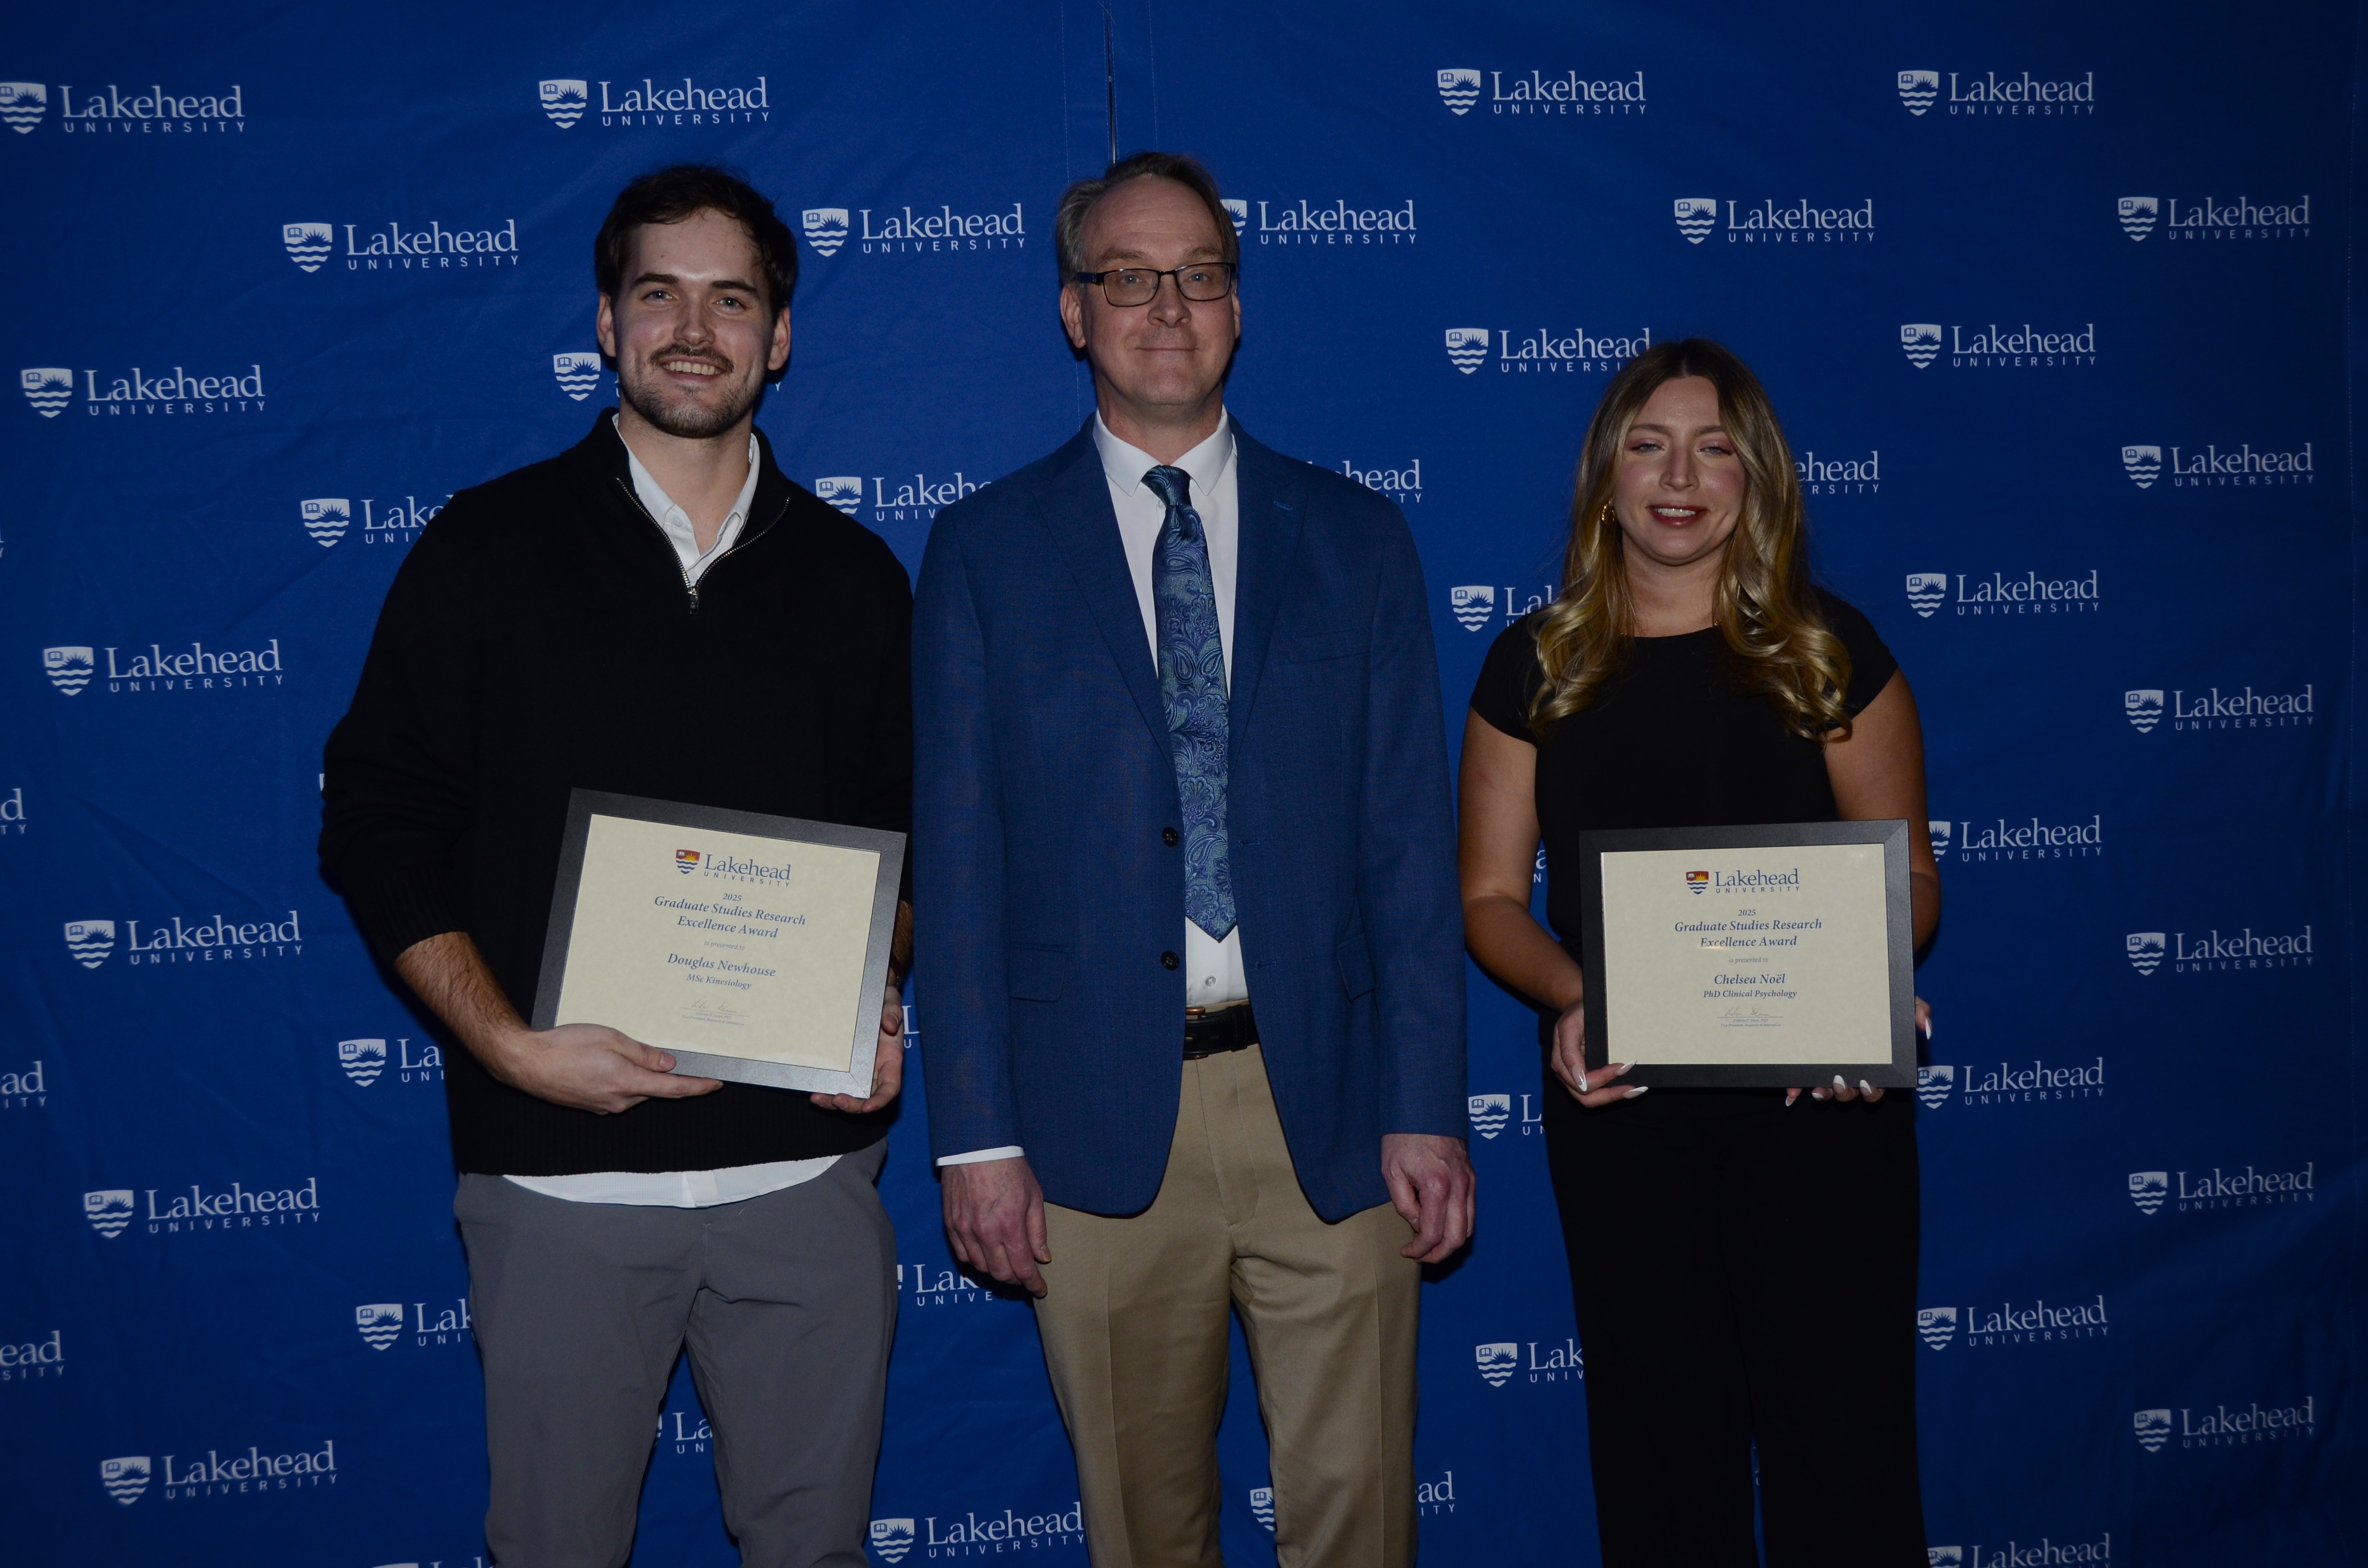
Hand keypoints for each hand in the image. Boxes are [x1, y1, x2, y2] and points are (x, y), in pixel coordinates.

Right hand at [480, 1022, 721, 1113]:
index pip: (674, 1089)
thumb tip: (669, 1064)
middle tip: (675, 1057)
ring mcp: (603, 1106)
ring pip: (635, 1092)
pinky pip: (617, 1094)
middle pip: (655, 1090)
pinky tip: (608, 1064)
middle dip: (666, 1077)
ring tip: (625, 1054)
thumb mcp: (611, 1039)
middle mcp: (618, 1101)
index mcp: (627, 1083)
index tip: (716, 1083)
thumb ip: (643, 1054)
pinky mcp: (591, 1106)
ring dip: (641, 1078)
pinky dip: (623, 1081)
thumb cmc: (564, 1046)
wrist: (526, 1063)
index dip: (698, 1087)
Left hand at [812, 988, 904, 1112]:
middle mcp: (875, 1070)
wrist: (866, 996)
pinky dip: (825, 1089)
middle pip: (866, 1098)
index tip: (868, 1107)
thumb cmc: (882, 1000)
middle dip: (853, 1105)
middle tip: (837, 1100)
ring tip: (817, 1098)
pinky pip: (835, 1082)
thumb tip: (889, 1024)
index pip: (890, 1087)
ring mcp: (858, 1070)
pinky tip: (812, 1088)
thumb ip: (893, 1011)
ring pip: (849, 1095)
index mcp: (890, 1059)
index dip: (880, 1100)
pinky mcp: (843, 1066)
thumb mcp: (890, 1000)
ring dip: (834, 1102)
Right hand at [942, 1156, 1049, 1297]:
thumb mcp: (1034, 1196)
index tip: (1040, 1290)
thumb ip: (1037, 1230)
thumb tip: (1042, 1257)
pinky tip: (985, 1257)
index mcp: (1009, 1226)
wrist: (977, 1146)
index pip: (1022, 1268)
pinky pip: (962, 1255)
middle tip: (1025, 1276)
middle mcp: (985, 1233)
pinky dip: (975, 1262)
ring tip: (1007, 1266)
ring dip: (996, 1272)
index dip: (1033, 1284)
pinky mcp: (951, 1224)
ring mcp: (965, 1230)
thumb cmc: (1010, 1168)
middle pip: (1001, 1274)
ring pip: (980, 1268)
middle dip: (1016, 1280)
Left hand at [1381, 1133, 1474, 1262]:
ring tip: (1430, 1245)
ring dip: (1451, 1243)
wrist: (1424, 1106)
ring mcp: (1469, 1181)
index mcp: (1437, 1186)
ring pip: (1469, 1227)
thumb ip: (1404, 1204)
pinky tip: (1440, 1225)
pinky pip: (1470, 1211)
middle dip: (1439, 1254)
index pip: (1432, 1233)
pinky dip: (1458, 1226)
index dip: (1419, 1250)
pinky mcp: (1471, 1177)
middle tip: (1420, 1256)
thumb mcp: (1392, 1172)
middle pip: (1458, 1238)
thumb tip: (1417, 1225)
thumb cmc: (1403, 1137)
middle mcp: (1459, 1186)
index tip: (1406, 1252)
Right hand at [1549, 1000, 1647, 1107]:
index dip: (1603, 1077)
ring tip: (1635, 1091)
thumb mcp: (1570, 1024)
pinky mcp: (1585, 1079)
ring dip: (1614, 1097)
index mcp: (1560, 1061)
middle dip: (1610, 1094)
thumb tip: (1578, 1077)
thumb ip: (1569, 1051)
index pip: (1582, 1081)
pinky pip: (1597, 1093)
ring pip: (1591, 1100)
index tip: (1624, 1066)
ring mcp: (1574, 1079)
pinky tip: (1629, 1089)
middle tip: (1633, 1087)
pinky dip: (1613, 1093)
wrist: (1580, 1009)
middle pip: (1586, 1097)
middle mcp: (1566, 1074)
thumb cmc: (1577, 1014)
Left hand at [1783, 996, 1928, 1105]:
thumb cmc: (1879, 998)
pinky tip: (1791, 1091)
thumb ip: (1918, 1010)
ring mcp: (1828, 1066)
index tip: (1867, 1083)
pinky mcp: (1808, 1061)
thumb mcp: (1902, 1000)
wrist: (1850, 979)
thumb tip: (1926, 1027)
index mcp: (1874, 1063)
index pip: (1876, 1086)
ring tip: (1818, 1088)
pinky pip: (1802, 1079)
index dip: (1872, 1091)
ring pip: (1826, 1090)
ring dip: (1823, 1094)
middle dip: (1845, 1093)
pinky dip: (1796, 1087)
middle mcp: (1851, 1068)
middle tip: (1839, 1081)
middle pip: (1850, 1092)